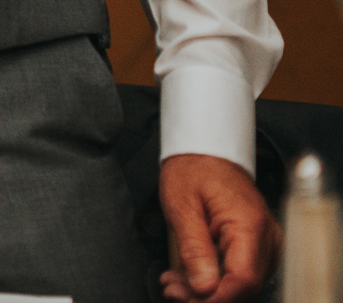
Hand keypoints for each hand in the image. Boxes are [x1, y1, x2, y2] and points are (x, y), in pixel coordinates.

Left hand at [159, 153, 278, 302]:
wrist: (204, 151)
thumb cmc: (193, 170)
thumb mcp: (182, 206)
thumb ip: (193, 248)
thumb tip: (204, 287)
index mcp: (249, 225)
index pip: (243, 279)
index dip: (217, 297)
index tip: (189, 299)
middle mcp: (265, 236)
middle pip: (244, 286)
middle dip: (207, 295)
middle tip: (173, 290)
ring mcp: (264, 241)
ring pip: (241, 283)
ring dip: (207, 289)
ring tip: (174, 283)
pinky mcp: (256, 244)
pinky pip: (238, 271)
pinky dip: (213, 278)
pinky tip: (187, 277)